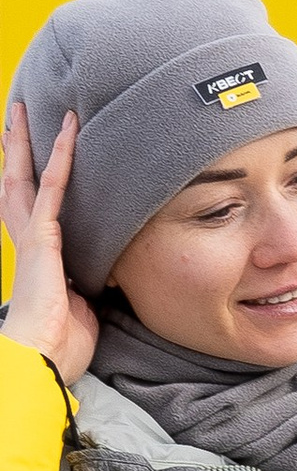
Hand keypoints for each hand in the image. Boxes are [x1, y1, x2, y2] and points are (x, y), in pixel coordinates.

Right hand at [1, 101, 97, 380]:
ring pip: (27, 177)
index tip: (32, 159)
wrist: (41, 359)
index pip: (31, 209)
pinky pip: (53, 188)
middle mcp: (27, 241)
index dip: (30, 181)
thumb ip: (90, 288)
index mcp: (37, 259)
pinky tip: (67, 131)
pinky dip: (61, 157)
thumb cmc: (59, 345)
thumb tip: (107, 281)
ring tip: (24, 110)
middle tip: (14, 119)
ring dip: (28, 142)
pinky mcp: (40, 238)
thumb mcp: (82, 309)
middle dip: (15, 151)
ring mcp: (31, 237)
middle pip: (16, 184)